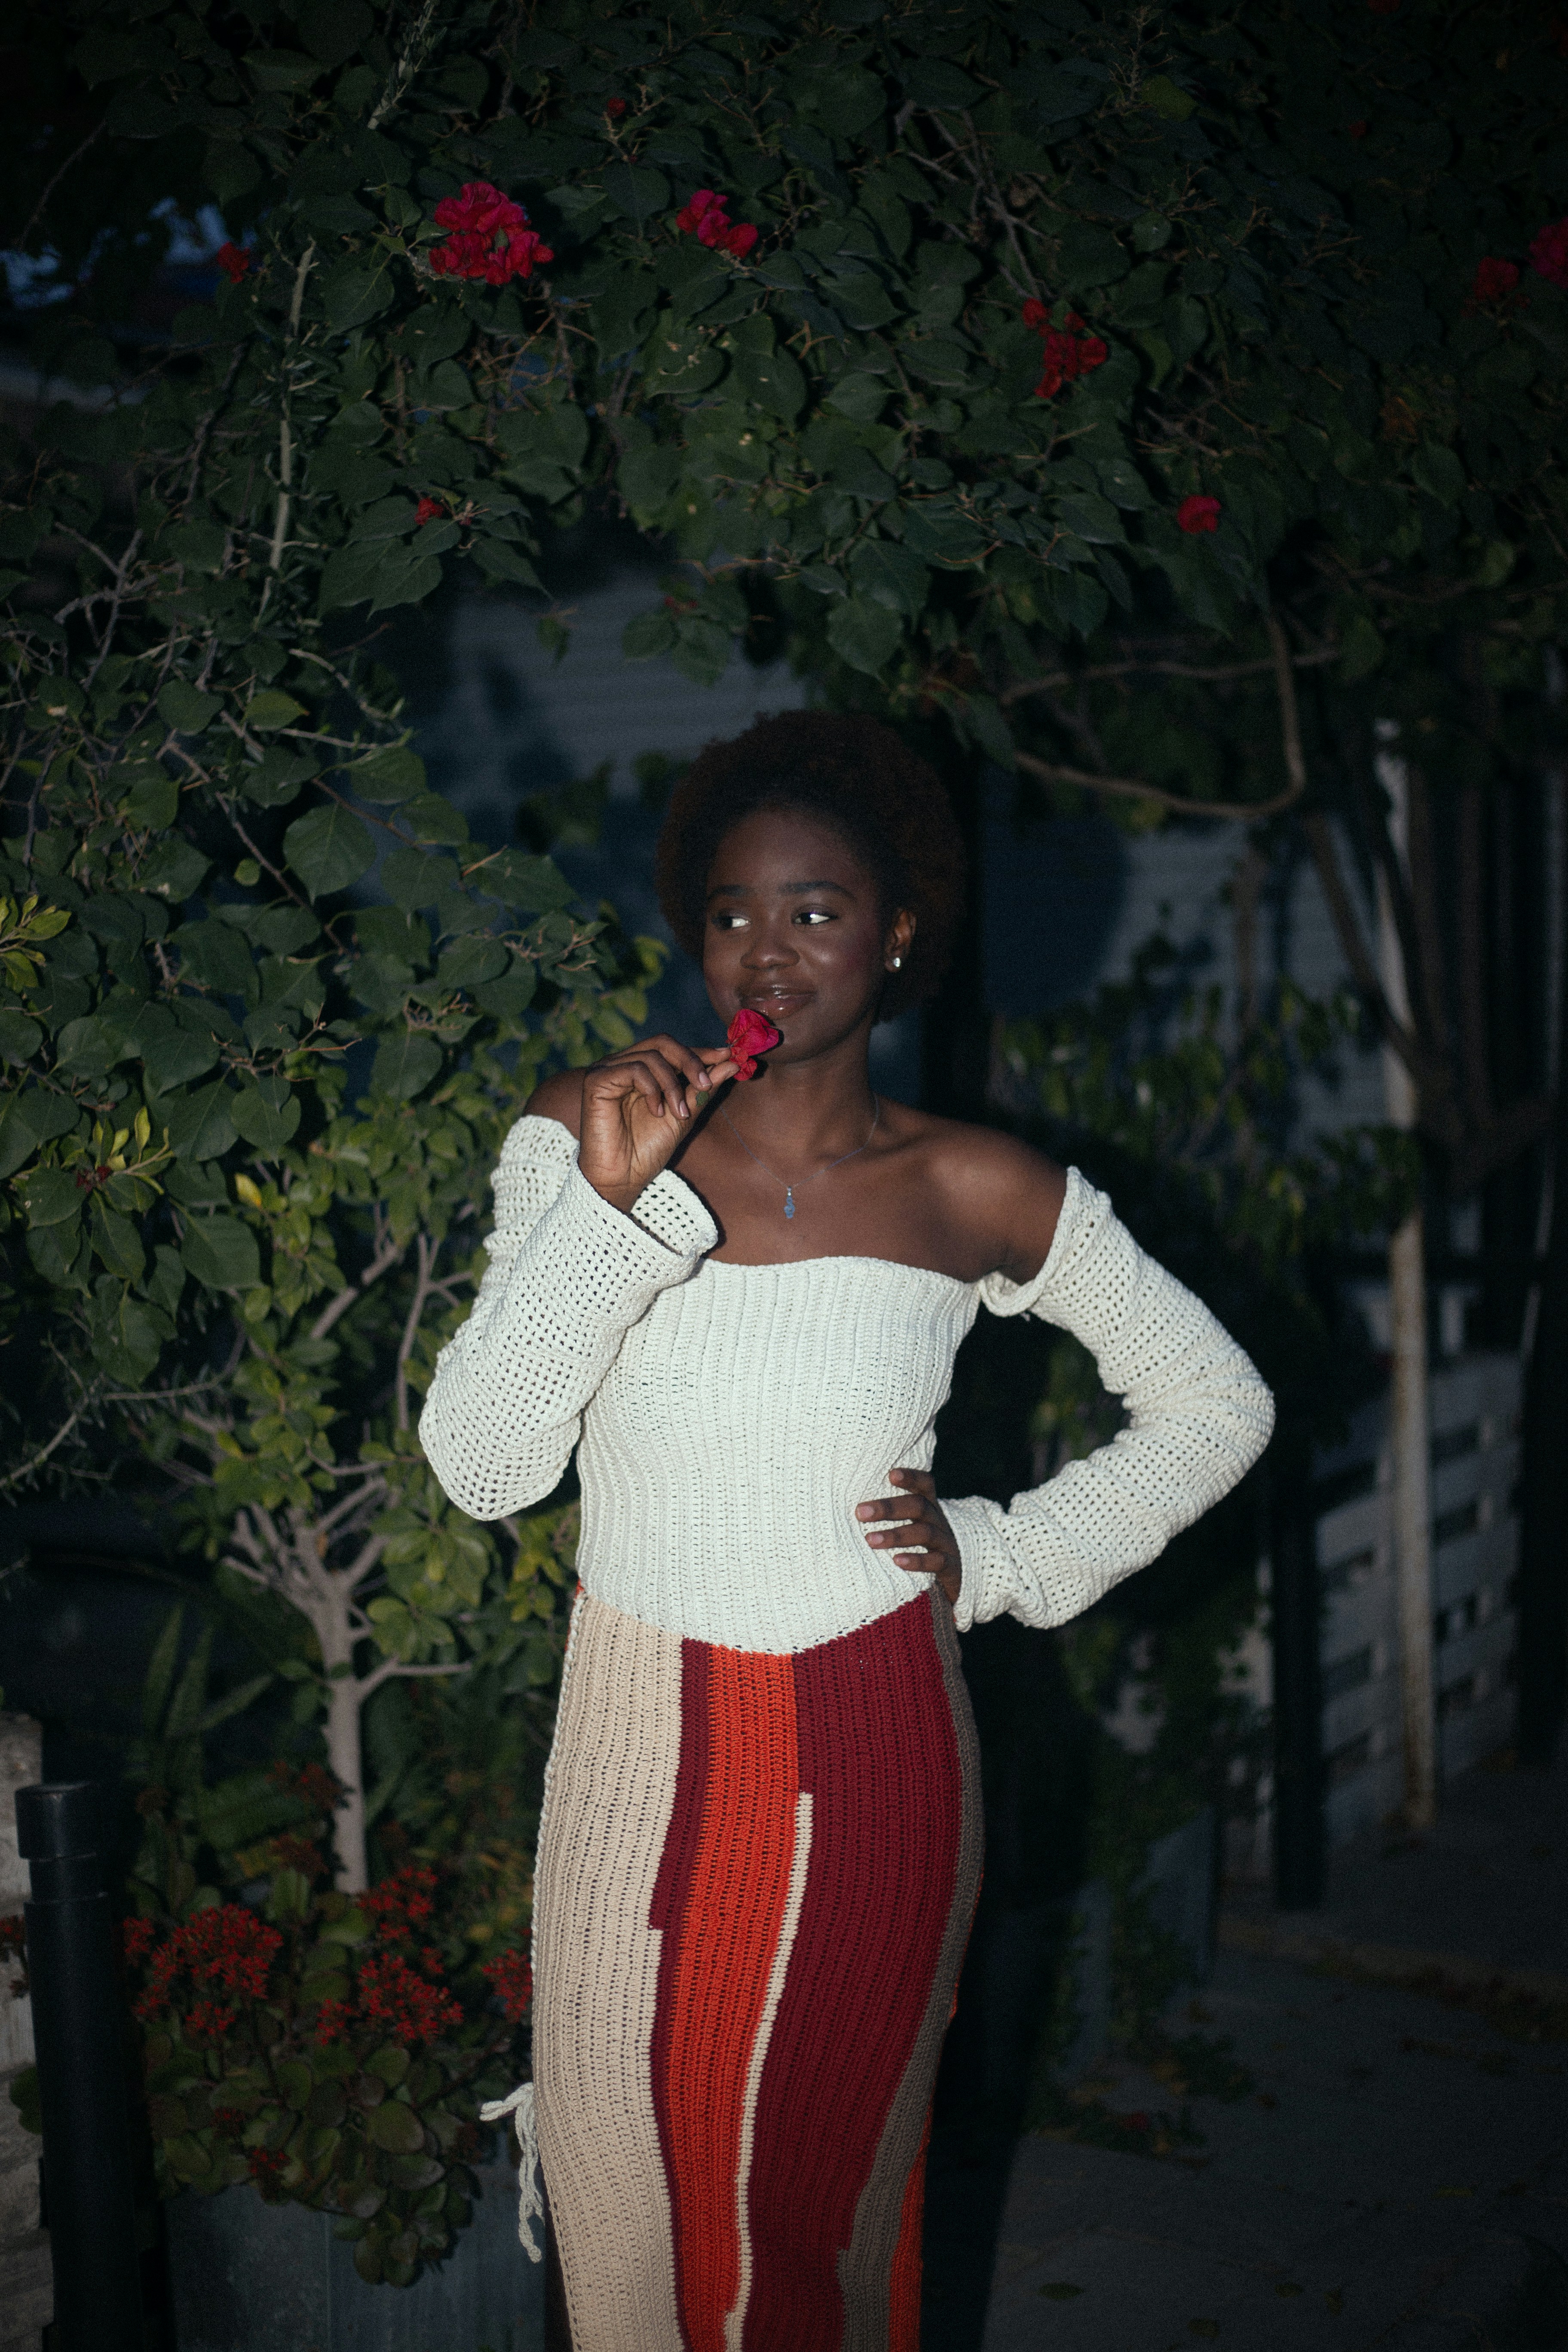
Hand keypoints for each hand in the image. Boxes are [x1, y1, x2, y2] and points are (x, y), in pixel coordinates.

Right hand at [579, 1034, 738, 1214]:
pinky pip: (633, 1069)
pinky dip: (652, 1089)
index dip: (700, 1051)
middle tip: (705, 1085)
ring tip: (679, 1113)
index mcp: (641, 1070)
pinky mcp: (596, 1081)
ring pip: (651, 1056)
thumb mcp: (684, 1115)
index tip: (727, 1055)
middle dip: (690, 1061)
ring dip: (673, 1085)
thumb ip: (703, 1088)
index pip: (672, 1049)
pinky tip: (657, 1112)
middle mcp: (622, 1065)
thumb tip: (731, 1062)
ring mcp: (607, 1071)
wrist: (622, 1178)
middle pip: (662, 1043)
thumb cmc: (648, 1150)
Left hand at [856, 1468, 961, 1609]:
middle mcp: (939, 1521)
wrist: (955, 1576)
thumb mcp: (912, 1525)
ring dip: (896, 1535)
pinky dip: (917, 1560)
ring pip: (925, 1532)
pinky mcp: (951, 1566)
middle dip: (889, 1507)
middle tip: (860, 1512)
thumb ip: (890, 1514)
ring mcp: (947, 1543)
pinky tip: (897, 1561)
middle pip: (918, 1506)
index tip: (890, 1474)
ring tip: (871, 1540)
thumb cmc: (920, 1545)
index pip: (925, 1484)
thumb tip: (846, 1506)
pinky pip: (937, 1561)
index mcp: (929, 1507)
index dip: (911, 1477)